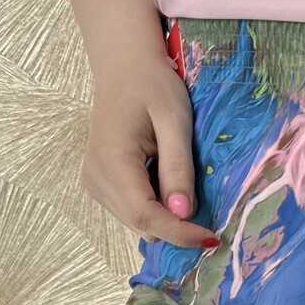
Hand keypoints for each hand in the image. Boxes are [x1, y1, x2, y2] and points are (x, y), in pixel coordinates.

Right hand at [80, 47, 219, 251]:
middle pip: (141, 224)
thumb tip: (185, 214)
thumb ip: (178, 168)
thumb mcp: (175, 121)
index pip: (145, 216)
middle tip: (206, 204)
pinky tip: (161, 176)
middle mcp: (95, 177)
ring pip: (137, 222)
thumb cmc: (152, 85)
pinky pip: (131, 211)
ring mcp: (93, 182)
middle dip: (175, 224)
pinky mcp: (98, 183)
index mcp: (112, 160)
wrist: (124, 66)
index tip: (212, 237)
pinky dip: (153, 205)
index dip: (179, 233)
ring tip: (177, 176)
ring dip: (164, 214)